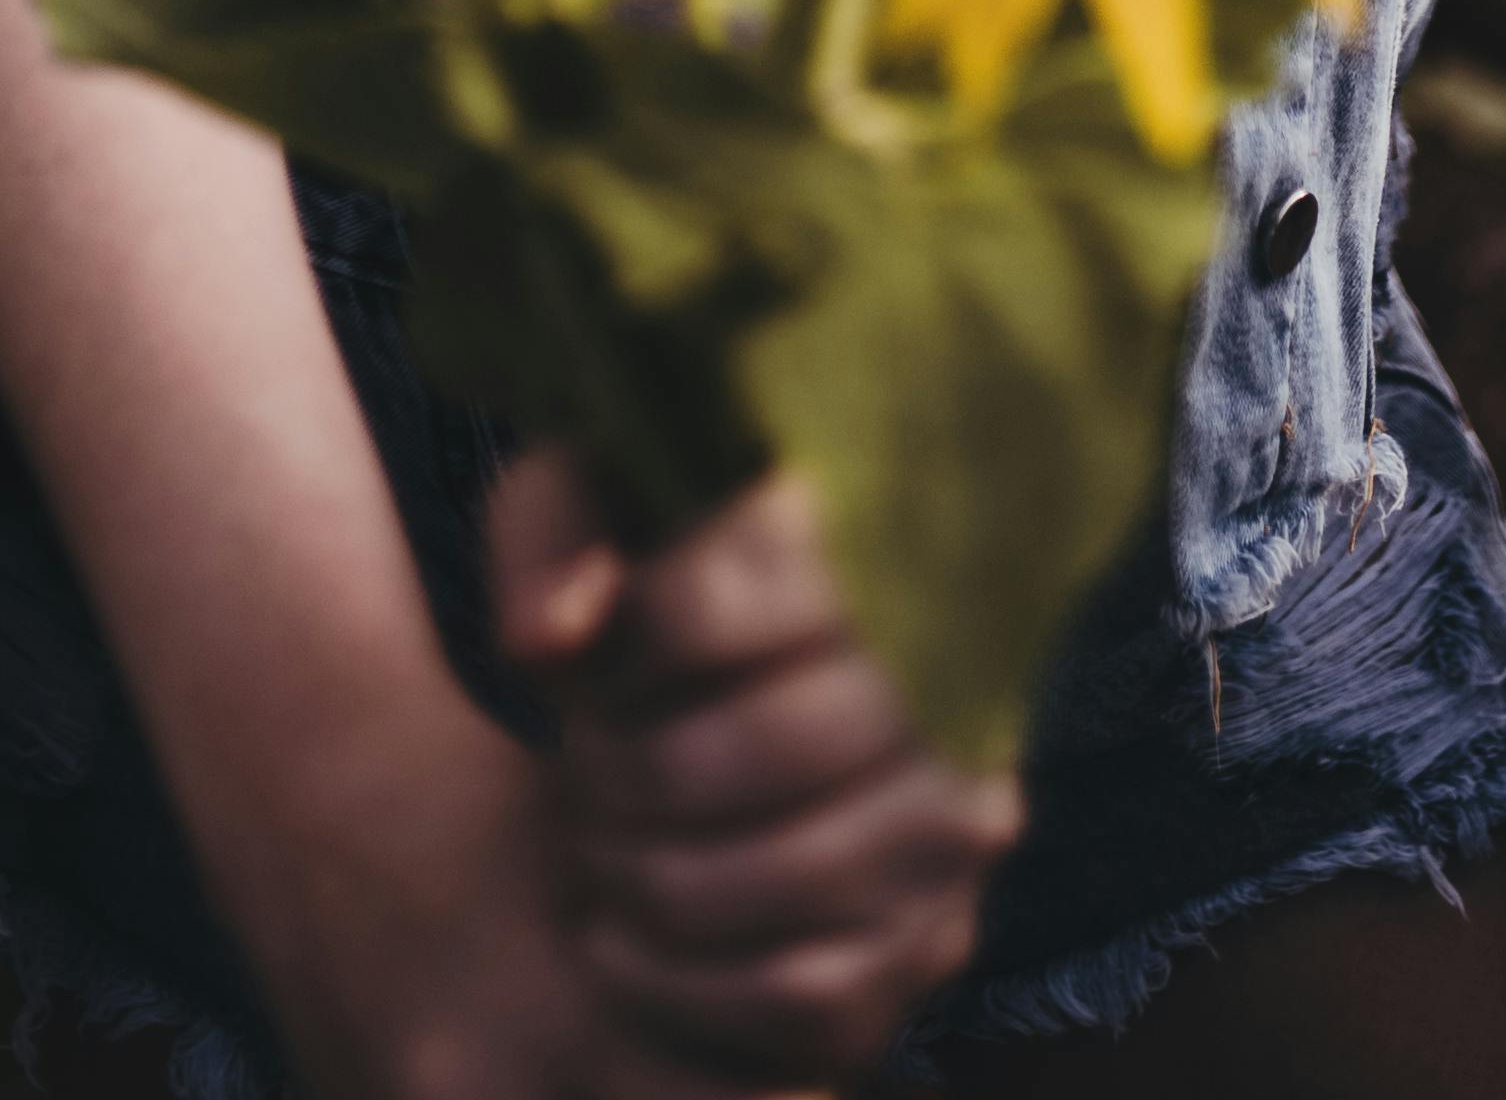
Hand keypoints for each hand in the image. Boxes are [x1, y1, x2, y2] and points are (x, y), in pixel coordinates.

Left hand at [491, 452, 1020, 1089]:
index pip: (713, 609)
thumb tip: (548, 641)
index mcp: (865, 535)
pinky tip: (614, 943)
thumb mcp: (584, 507)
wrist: (742, 682)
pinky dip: (681, 986)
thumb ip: (550, 547)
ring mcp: (957, 817)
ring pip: (787, 874)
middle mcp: (948, 678)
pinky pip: (805, 998)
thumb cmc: (646, 570)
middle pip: (760, 750)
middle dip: (631, 772)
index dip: (618, 659)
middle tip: (580, 768)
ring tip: (597, 845)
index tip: (581, 672)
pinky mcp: (937, 937)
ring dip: (650, 878)